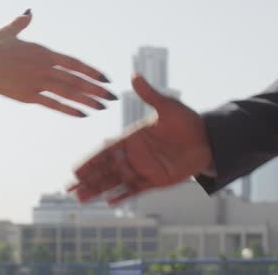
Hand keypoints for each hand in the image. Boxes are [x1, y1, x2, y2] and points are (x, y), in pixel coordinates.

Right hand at [0, 10, 116, 116]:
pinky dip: (69, 110)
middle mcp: (44, 67)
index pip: (75, 63)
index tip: (106, 79)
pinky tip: (83, 115)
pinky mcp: (26, 95)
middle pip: (77, 80)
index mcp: (43, 52)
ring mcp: (37, 82)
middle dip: (97, 89)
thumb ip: (21, 24)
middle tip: (113, 97)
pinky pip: (52, 104)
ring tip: (103, 107)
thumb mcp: (8, 32)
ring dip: (88, 100)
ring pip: (69, 92)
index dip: (92, 72)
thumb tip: (27, 11)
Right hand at [68, 75, 212, 203]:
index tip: (74, 169)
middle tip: (68, 188)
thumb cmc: (187, 121)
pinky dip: (122, 196)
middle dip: (87, 179)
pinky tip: (108, 202)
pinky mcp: (156, 181)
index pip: (105, 151)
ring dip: (98, 190)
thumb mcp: (167, 106)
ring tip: (81, 199)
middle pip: (105, 169)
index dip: (90, 160)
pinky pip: (135, 190)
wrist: (209, 139)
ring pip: (115, 182)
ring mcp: (144, 169)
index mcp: (132, 138)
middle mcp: (134, 155)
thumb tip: (134, 75)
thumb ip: (149, 94)